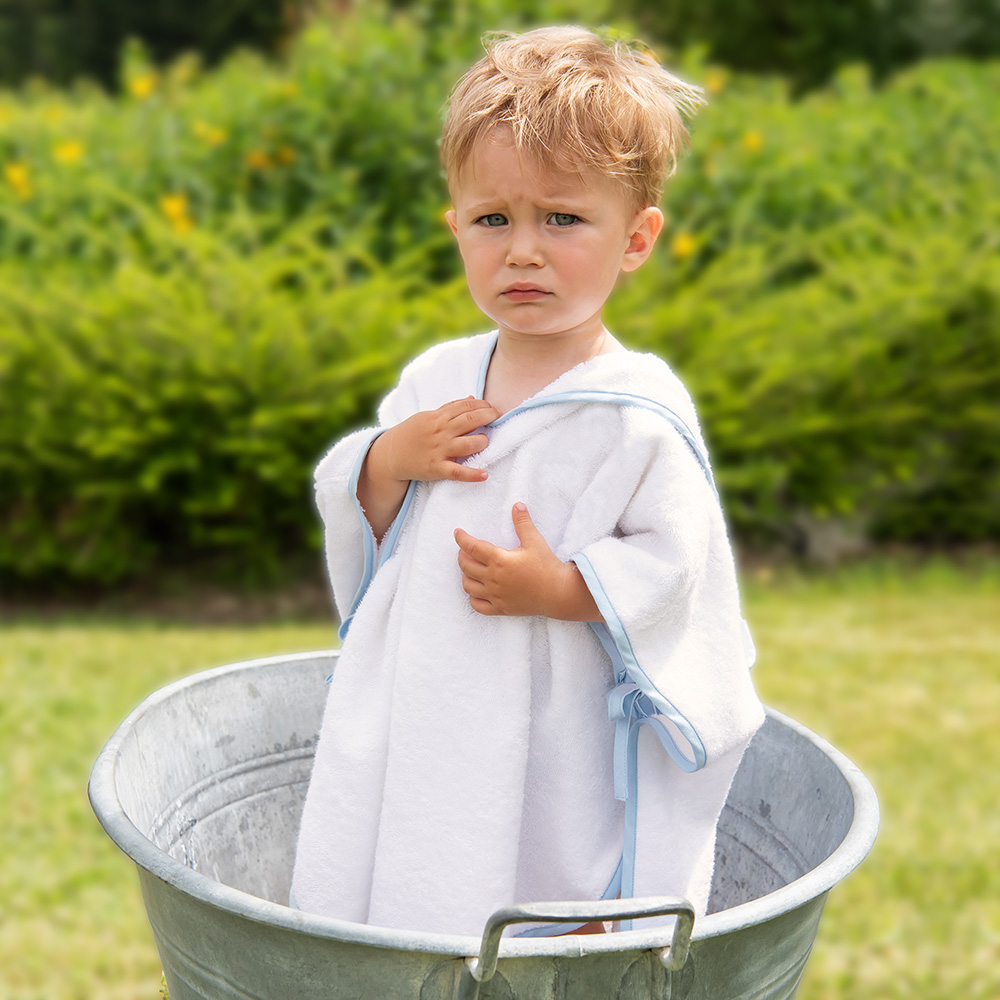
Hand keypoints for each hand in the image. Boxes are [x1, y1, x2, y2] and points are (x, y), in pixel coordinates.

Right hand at [375, 396, 499, 483]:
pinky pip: (457, 472)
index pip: (465, 406)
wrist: (390, 455)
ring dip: (482, 442)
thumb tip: (471, 398)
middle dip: (488, 417)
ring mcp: (439, 450)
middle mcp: (440, 432)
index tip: (492, 408)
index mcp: (437, 417)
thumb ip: (450, 408)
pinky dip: (472, 474)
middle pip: (470, 421)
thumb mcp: (428, 416)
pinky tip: (484, 474)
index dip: (482, 405)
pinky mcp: (436, 468)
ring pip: (468, 444)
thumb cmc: (412, 434)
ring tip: (485, 442)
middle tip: (498, 418)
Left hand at [454, 503, 601, 620]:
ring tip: (470, 568)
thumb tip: (517, 505)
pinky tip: (477, 590)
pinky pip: (478, 605)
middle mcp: (493, 579)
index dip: (461, 539)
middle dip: (461, 556)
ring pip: (468, 586)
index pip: (472, 548)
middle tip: (465, 550)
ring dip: (465, 575)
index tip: (457, 533)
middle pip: (465, 566)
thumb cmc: (547, 566)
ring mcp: (495, 595)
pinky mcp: (500, 608)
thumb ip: (523, 523)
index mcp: (499, 560)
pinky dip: (473, 597)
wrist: (558, 593)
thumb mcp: (535, 541)